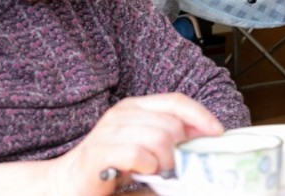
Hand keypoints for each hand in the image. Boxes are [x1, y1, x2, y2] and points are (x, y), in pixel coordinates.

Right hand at [48, 94, 222, 193]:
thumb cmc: (108, 167)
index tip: (217, 133)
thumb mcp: (145, 148)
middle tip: (169, 167)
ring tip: (154, 172)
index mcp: (135, 107)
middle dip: (179, 150)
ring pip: (159, 138)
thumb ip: (171, 139)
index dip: (201, 116)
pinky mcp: (99, 152)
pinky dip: (147, 167)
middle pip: (172, 124)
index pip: (176, 101)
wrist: (66, 184)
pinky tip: (140, 172)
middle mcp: (122, 114)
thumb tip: (205, 137)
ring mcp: (108, 131)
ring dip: (164, 162)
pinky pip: (138, 154)